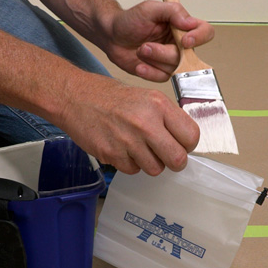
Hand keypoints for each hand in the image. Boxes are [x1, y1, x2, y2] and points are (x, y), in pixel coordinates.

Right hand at [54, 73, 199, 175]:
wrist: (76, 98)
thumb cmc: (112, 98)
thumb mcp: (146, 97)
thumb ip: (167, 118)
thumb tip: (184, 141)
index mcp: (158, 105)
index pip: (191, 136)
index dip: (187, 145)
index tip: (180, 145)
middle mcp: (146, 122)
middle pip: (177, 159)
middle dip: (174, 161)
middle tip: (165, 155)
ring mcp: (128, 140)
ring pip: (155, 169)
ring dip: (150, 162)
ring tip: (138, 148)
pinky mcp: (112, 154)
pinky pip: (133, 170)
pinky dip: (130, 164)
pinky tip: (122, 148)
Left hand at [102, 1, 214, 81]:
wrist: (111, 35)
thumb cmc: (129, 20)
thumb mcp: (150, 8)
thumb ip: (173, 11)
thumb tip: (190, 22)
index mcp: (182, 26)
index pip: (205, 32)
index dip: (199, 38)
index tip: (185, 40)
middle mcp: (180, 44)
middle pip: (188, 55)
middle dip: (164, 53)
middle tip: (146, 46)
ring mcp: (170, 59)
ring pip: (174, 68)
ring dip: (154, 60)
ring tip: (140, 51)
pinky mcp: (160, 72)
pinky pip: (162, 78)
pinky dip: (149, 72)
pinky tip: (139, 65)